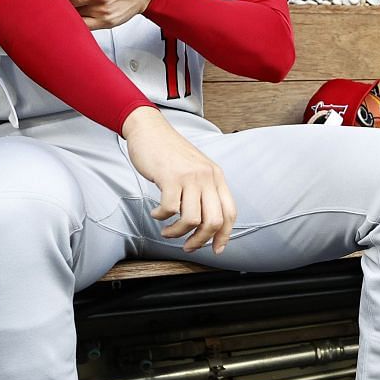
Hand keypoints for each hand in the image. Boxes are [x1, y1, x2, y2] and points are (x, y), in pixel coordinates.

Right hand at [120, 108, 236, 252]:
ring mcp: (189, 177)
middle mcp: (207, 177)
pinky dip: (161, 217)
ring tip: (168, 231)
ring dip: (177, 232)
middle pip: (214, 221)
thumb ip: (204, 190)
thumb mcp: (196, 169)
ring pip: (191, 220)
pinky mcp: (170, 177)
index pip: (230, 213)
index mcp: (217, 177)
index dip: (225, 235)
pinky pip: (170, 209)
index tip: (216, 249)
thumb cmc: (170, 153)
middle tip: (187, 246)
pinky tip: (156, 213)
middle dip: (200, 240)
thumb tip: (205, 223)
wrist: (150, 129)